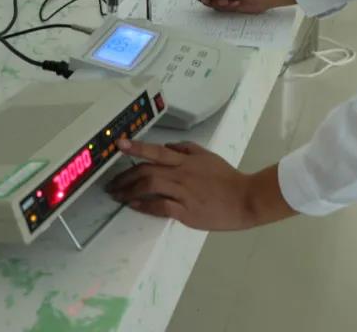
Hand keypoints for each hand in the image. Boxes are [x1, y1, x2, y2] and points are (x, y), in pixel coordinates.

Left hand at [106, 139, 294, 230]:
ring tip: (117, 196)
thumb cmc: (227, 178)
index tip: (120, 144)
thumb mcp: (207, 156)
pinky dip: (144, 206)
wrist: (244, 199)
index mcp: (186, 161)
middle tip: (111, 183)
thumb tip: (167, 147)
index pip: (156, 152)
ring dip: (129, 190)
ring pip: (149, 187)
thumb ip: (187, 149)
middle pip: (147, 171)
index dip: (137, 147)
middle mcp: (181, 174)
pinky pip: (160, 207)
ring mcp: (183, 193)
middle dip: (125, 176)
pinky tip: (134, 206)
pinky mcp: (185, 212)